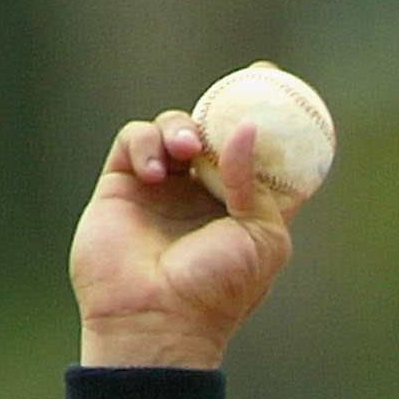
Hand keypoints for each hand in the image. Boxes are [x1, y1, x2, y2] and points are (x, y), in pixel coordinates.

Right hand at [68, 112, 296, 368]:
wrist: (158, 318)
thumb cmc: (220, 288)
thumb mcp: (262, 237)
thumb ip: (257, 183)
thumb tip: (246, 129)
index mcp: (246, 205)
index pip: (259, 152)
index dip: (268, 117)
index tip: (274, 80)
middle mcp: (205, 192)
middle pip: (214, 131)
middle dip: (221, 108)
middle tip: (232, 92)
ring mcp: (164, 188)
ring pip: (174, 129)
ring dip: (182, 128)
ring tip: (186, 150)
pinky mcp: (123, 185)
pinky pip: (135, 141)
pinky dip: (147, 144)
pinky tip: (155, 171)